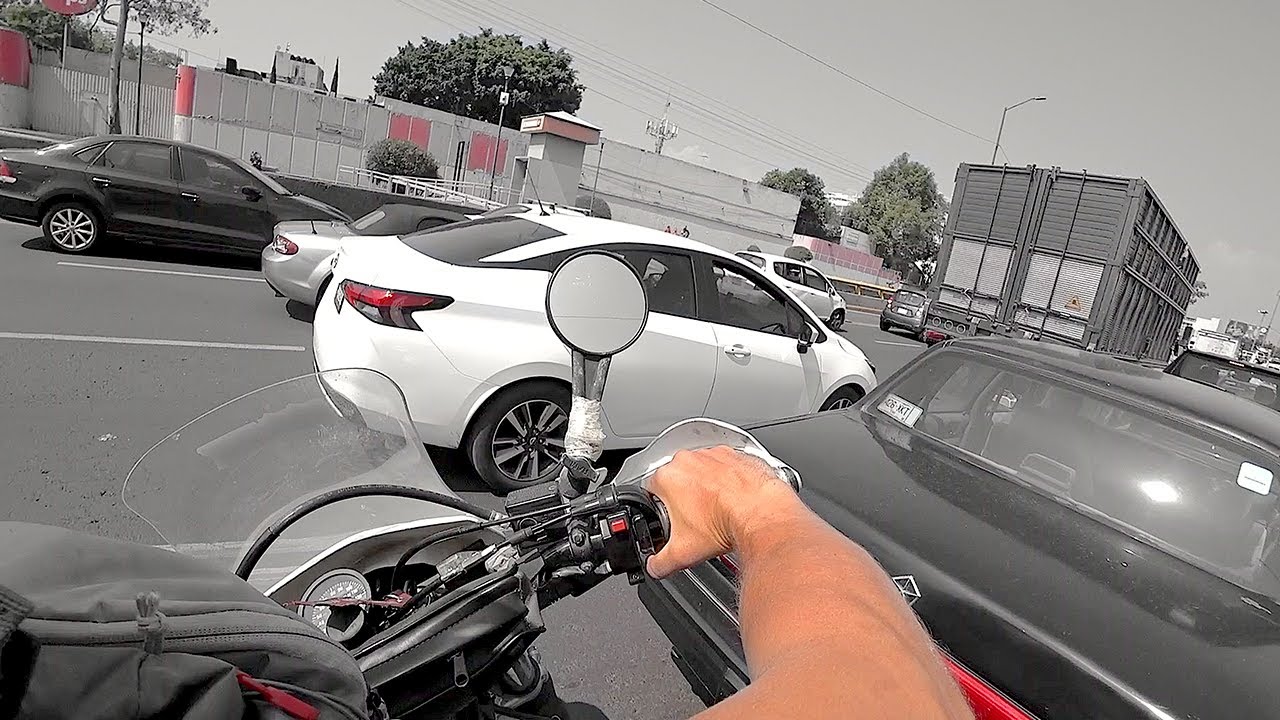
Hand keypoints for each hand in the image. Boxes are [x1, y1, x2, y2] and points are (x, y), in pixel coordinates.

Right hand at [643, 446, 798, 578]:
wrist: (762, 514)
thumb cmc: (727, 523)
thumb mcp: (683, 552)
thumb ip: (660, 562)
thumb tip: (655, 566)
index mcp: (668, 477)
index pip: (651, 491)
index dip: (660, 509)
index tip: (672, 520)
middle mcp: (689, 460)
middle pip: (677, 479)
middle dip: (684, 498)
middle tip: (696, 519)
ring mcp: (713, 454)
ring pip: (701, 471)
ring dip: (706, 487)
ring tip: (717, 510)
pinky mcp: (735, 454)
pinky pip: (725, 466)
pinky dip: (728, 480)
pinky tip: (733, 500)